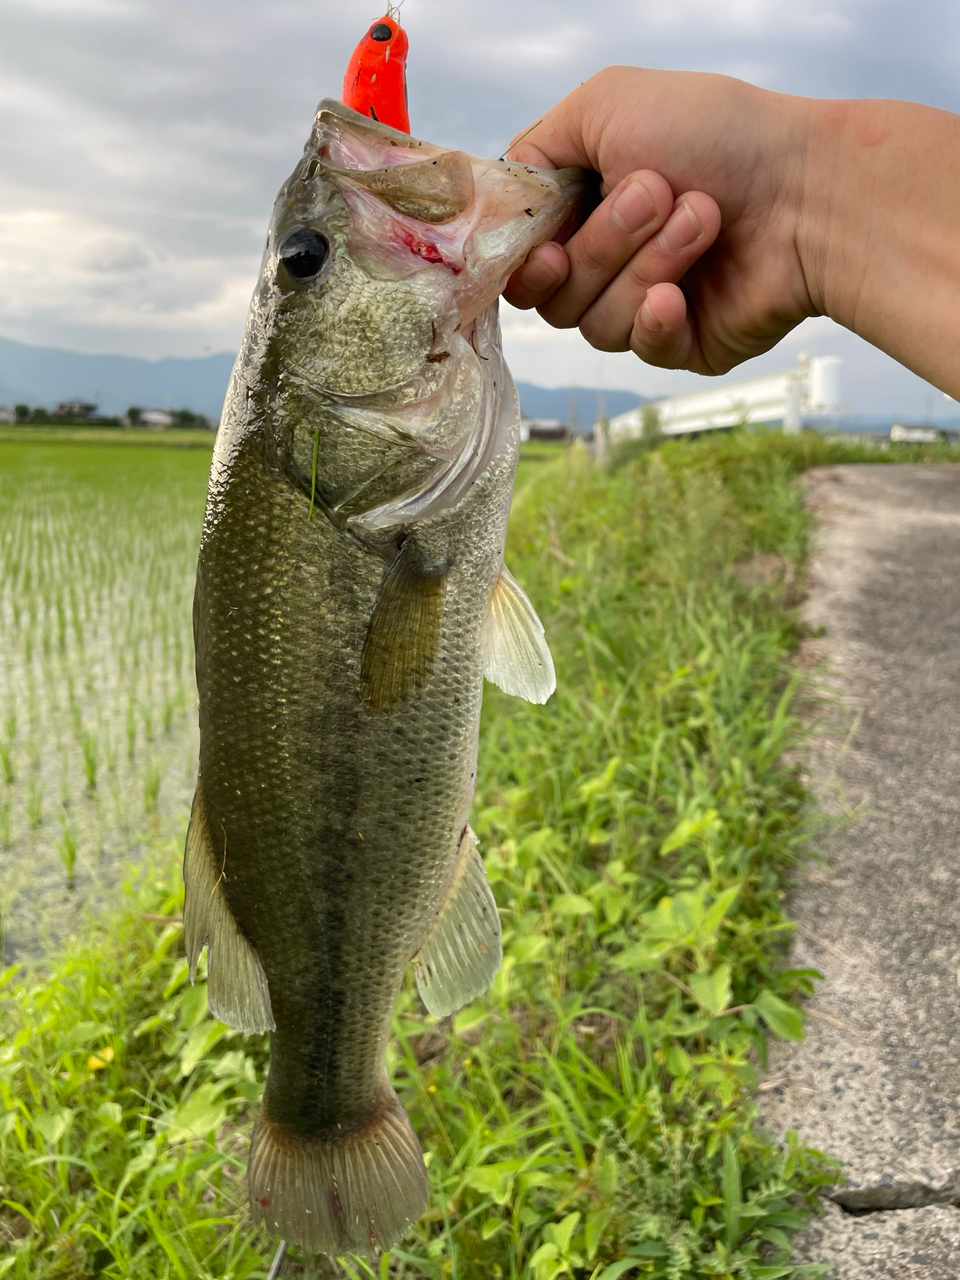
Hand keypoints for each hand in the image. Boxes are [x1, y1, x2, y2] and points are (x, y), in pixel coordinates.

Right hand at [504, 68, 816, 376]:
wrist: (810, 190)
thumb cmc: (720, 136)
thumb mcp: (608, 104)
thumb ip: (536, 147)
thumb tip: (501, 197)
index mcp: (585, 208)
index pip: (521, 259)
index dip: (526, 258)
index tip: (549, 242)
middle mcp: (608, 261)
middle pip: (553, 297)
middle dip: (603, 244)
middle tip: (659, 192)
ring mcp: (644, 305)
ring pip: (595, 324)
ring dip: (646, 265)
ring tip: (704, 218)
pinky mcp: (682, 344)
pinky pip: (640, 350)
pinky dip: (656, 318)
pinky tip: (683, 294)